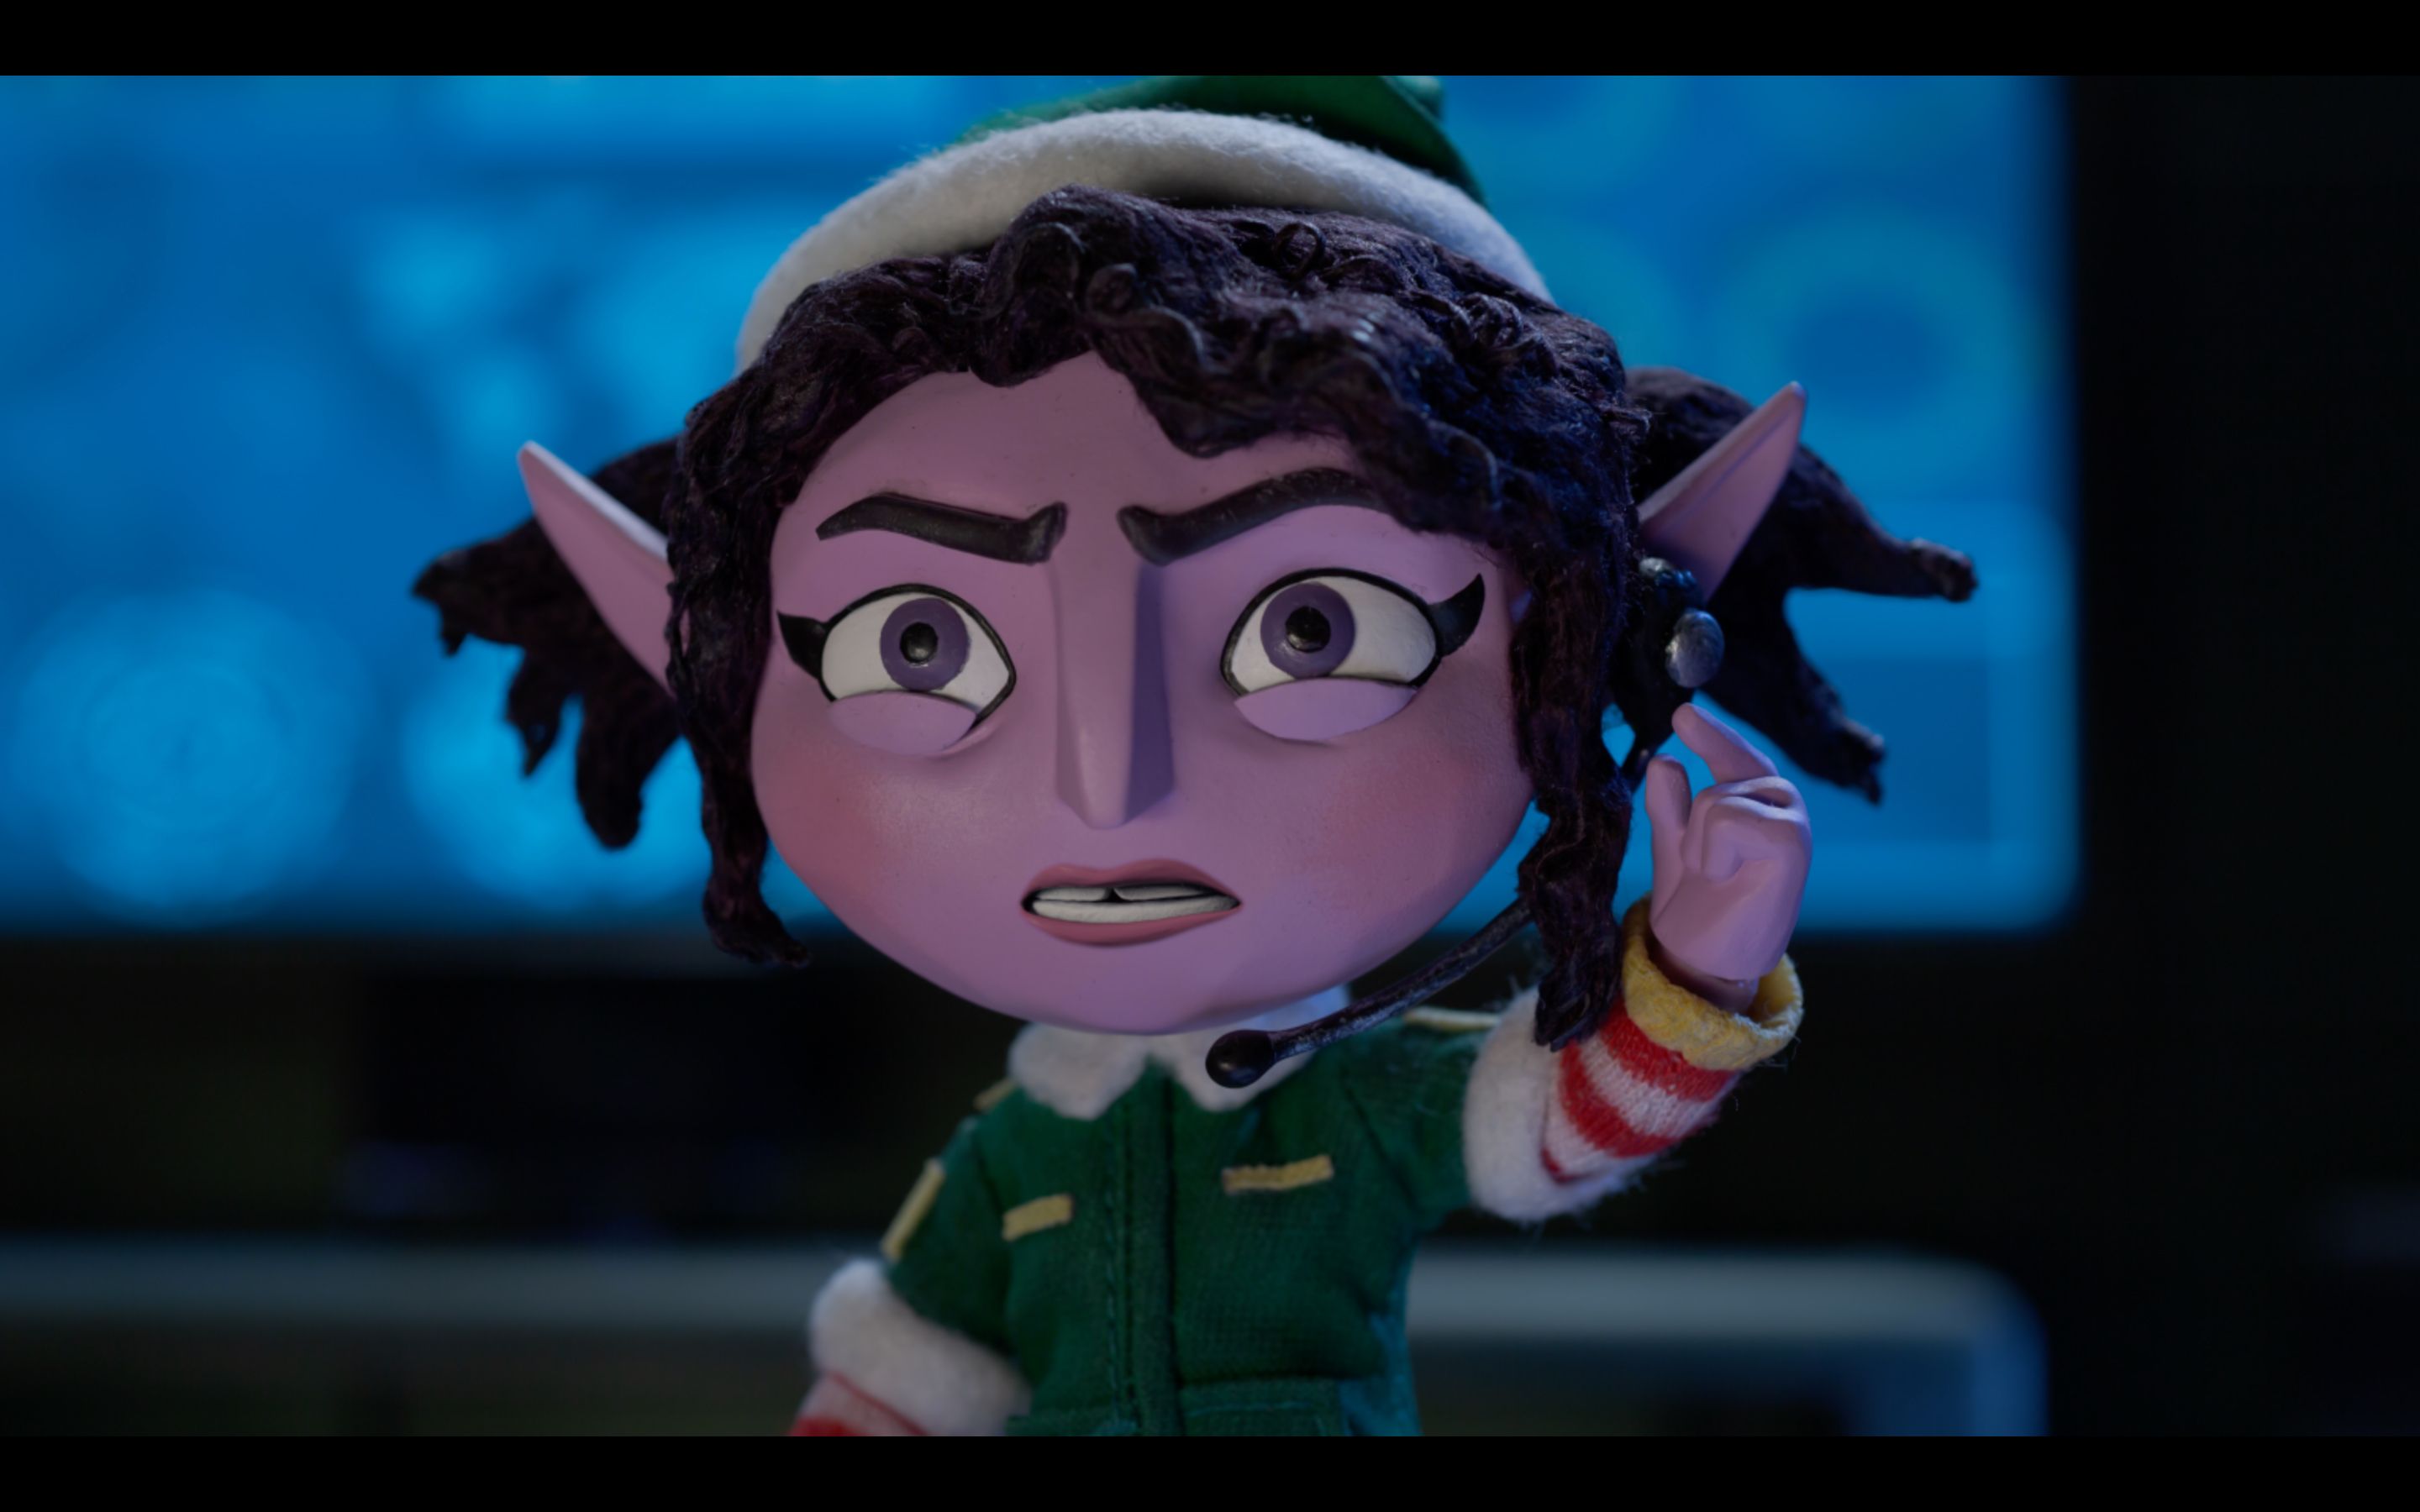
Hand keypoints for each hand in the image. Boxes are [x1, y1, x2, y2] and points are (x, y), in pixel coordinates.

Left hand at [1641, 704, 1811, 1009]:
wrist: (1703, 960)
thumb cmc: (1694, 905)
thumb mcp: (1674, 843)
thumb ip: (1669, 804)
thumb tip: (1666, 760)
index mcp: (1757, 802)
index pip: (1735, 756)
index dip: (1712, 733)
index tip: (1681, 713)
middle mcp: (1782, 805)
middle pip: (1718, 782)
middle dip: (1694, 828)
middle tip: (1707, 872)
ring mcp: (1794, 822)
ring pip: (1717, 801)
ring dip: (1701, 847)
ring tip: (1719, 878)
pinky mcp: (1794, 843)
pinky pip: (1728, 819)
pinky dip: (1714, 854)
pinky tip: (1732, 881)